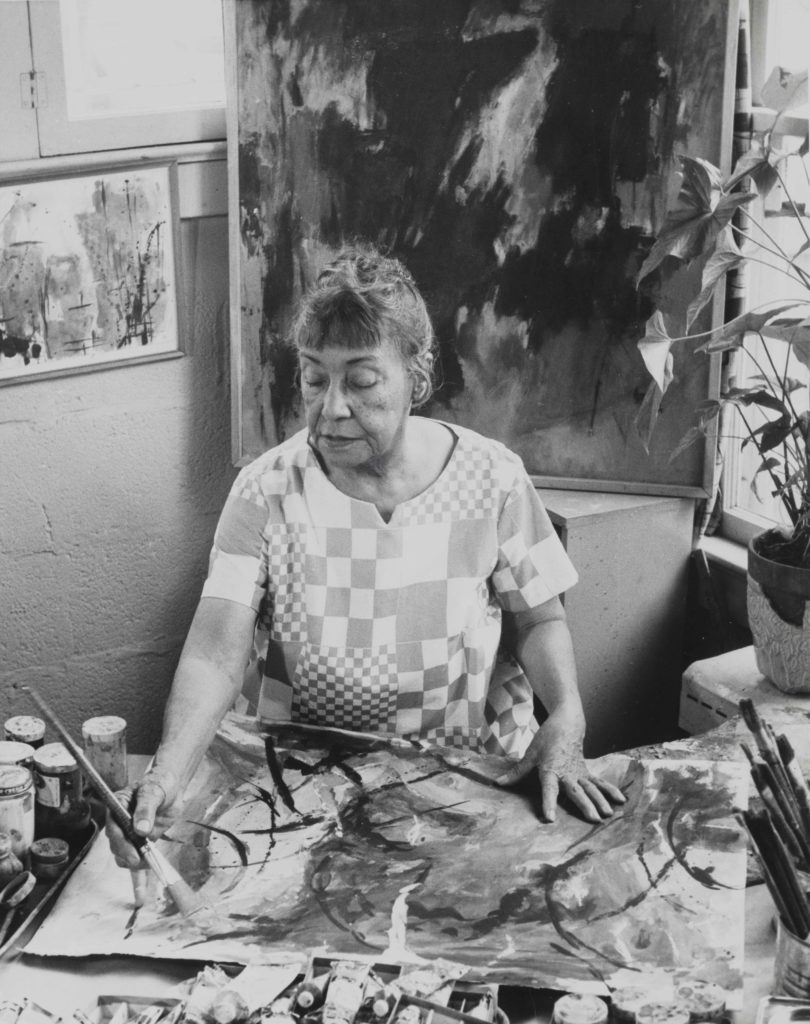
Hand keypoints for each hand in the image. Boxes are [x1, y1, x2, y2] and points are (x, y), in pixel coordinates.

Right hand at [107, 767, 179, 868]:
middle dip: (126, 853)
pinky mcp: (140, 839)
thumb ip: (146, 809)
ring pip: (122, 853)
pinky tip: (150, 862)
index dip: (119, 841)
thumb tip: (140, 830)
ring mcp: (129, 831)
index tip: (131, 851)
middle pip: (115, 843)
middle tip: (139, 859)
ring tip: (147, 861)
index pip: (113, 826)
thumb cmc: (159, 783)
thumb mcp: (153, 791)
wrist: (171, 787)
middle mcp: (120, 820)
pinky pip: (136, 854)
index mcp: (118, 805)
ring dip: (132, 860)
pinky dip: (141, 861)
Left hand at [496, 706, 625, 822]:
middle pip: (576, 790)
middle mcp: (567, 773)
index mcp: (550, 769)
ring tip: (607, 815)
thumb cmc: (546, 739)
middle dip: (584, 805)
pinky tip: (621, 801)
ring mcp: (579, 772)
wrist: (567, 722)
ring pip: (591, 788)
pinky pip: (600, 782)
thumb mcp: (530, 754)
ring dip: (600, 801)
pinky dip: (610, 791)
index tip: (550, 818)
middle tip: (593, 819)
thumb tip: (499, 784)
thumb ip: (517, 772)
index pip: (549, 789)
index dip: (548, 803)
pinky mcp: (587, 771)